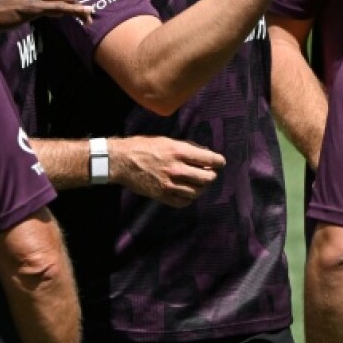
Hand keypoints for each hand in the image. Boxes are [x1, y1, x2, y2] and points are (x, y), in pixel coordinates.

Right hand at [111, 136, 225, 207]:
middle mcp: (176, 169)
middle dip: (212, 175)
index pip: (209, 160)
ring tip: (199, 183)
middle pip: (207, 178)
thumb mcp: (166, 141)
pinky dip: (189, 198)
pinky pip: (183, 202)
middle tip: (209, 173)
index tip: (220, 162)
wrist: (122, 161)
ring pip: (197, 192)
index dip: (219, 161)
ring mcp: (169, 184)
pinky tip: (187, 192)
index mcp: (179, 151)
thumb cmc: (143, 146)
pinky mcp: (162, 195)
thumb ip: (185, 148)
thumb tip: (203, 155)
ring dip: (201, 188)